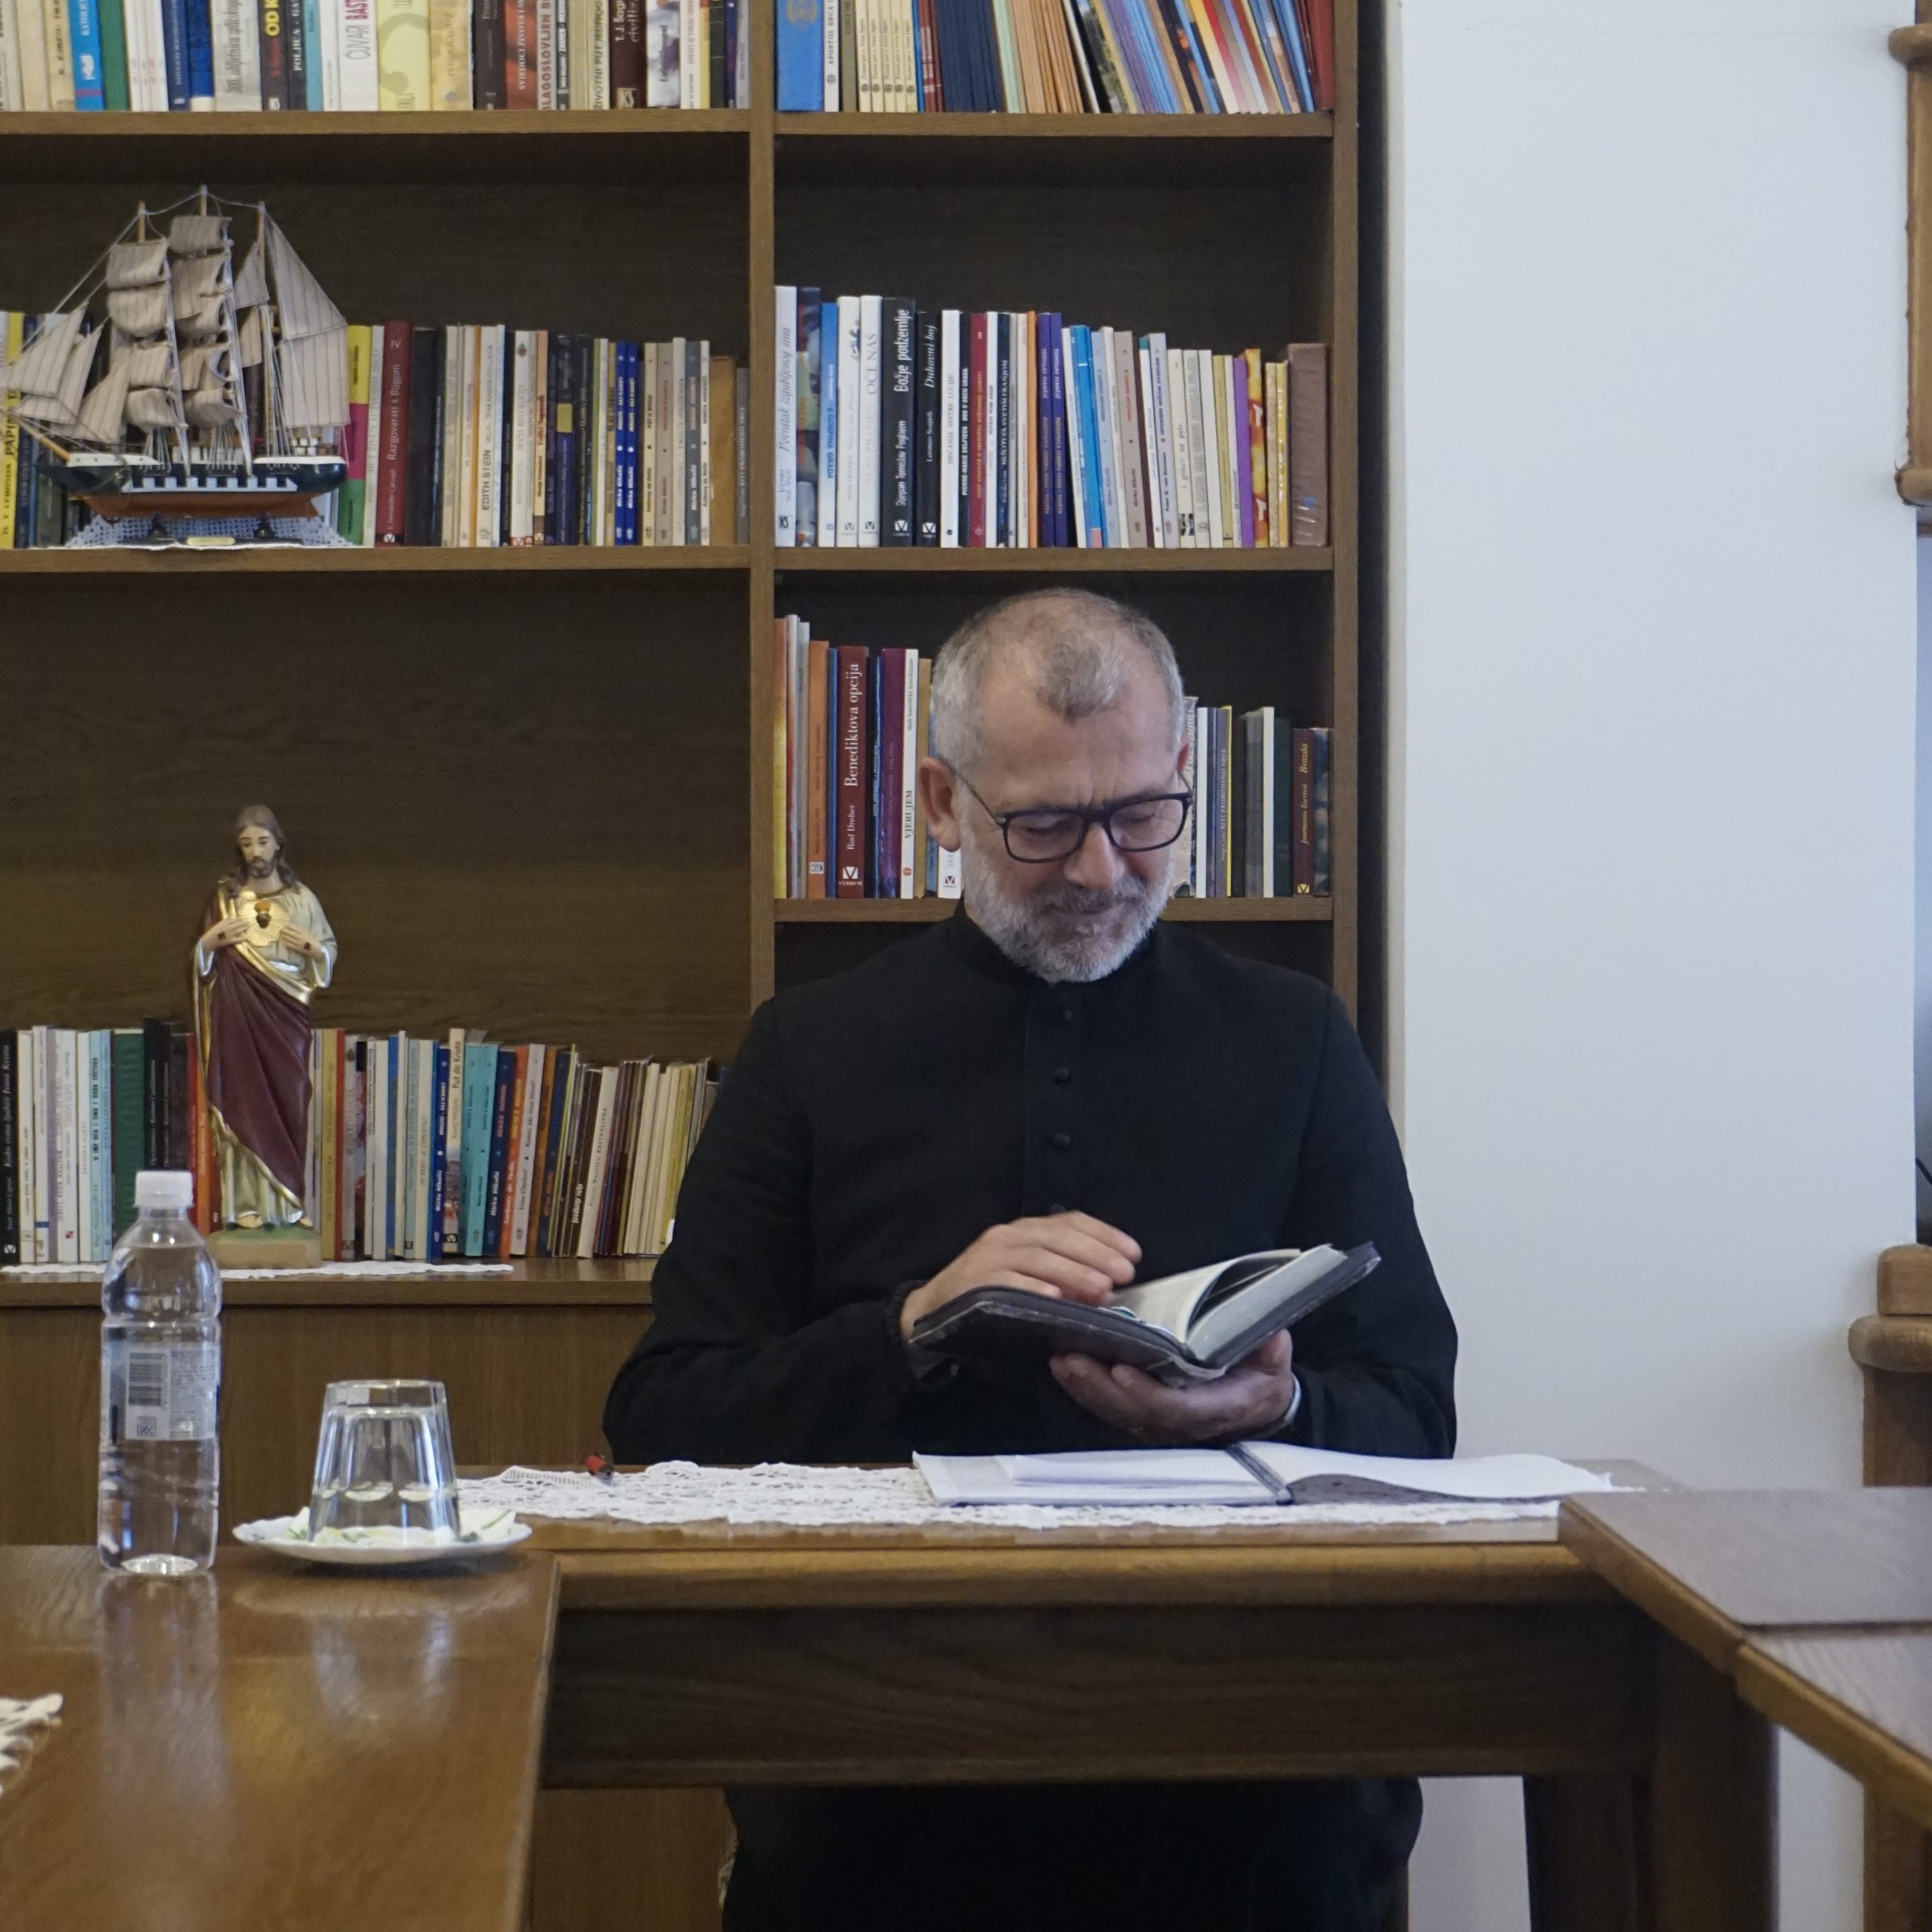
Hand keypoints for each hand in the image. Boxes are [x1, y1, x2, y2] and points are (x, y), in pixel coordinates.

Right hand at [199, 916, 250, 950]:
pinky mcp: (230, 940)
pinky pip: (238, 939)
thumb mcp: (218, 925)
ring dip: (245, 928)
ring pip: (239, 930)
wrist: (208, 941)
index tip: (243, 919)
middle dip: (244, 923)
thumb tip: (232, 918)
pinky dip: (243, 938)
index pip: (234, 919)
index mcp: (224, 923)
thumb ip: (225, 921)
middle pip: (238, 924)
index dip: (239, 919)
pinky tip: (247, 938)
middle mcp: (227, 927)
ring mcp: (229, 934)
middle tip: (248, 923)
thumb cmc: (212, 933)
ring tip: (248, 927)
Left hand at [279, 923, 322, 958]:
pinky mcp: (296, 948)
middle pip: (289, 933)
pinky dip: (285, 942)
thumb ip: (301, 930)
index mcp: (303, 932)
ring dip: (283, 936)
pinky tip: (284, 940)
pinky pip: (289, 944)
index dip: (287, 926)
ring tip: (280, 934)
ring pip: (288, 938)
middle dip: (283, 930)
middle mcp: (299, 937)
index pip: (293, 928)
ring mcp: (297, 943)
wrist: (316, 950)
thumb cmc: (313, 940)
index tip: (284, 924)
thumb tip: (292, 927)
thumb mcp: (308, 933)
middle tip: (280, 929)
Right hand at [899, 1212, 1140, 1341]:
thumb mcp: (1030, 1276)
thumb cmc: (991, 1296)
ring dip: (1073, 1273)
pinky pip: (1007, 1283)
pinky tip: (1056, 1300)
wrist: (932, 1313)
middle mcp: (1007, 1236)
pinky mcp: (971, 1282)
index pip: (1070, 1222)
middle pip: (1058, 1237)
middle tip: (1125, 1275)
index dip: (1105, 1235)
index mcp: (1025, 1230)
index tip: (1135, 1254)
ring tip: (1102, 1290)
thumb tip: (1110, 1283)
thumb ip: (1064, 1273)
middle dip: (1096, 1254)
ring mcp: (987, 1257)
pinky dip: (1032, 1289)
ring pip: (1037, 1258)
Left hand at [1050, 1332, 1296, 1445]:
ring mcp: (1156, 1421)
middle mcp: (1177, 1423)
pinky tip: (1065, 1365)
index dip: (1144, 1393)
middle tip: (1070, 1358)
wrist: (1257, 1406)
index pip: (1171, 1408)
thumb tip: (1270, 1338)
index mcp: (1211, 1410)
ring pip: (1114, 1411)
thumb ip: (1271, 1352)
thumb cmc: (1261, 1380)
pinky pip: (1109, 1405)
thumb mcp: (1274, 1365)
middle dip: (1097, 1387)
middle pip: (1130, 1411)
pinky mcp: (1142, 1412)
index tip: (1120, 1368)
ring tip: (1059, 1358)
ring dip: (1084, 1386)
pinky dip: (1085, 1387)